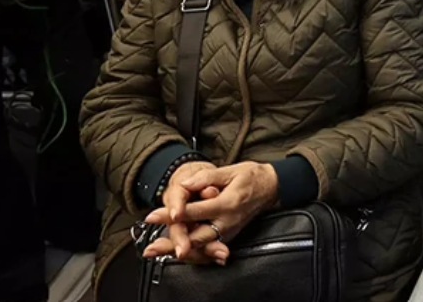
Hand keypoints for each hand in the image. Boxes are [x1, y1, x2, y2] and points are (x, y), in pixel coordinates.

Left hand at [145, 162, 278, 262]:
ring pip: (201, 247)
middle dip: (172, 241)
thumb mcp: (231, 170)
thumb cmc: (252, 176)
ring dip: (179, 250)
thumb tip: (186, 184)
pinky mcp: (229, 235)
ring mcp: (230, 231)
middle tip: (151, 245)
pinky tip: (178, 252)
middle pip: (196, 237)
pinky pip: (209, 248)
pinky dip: (192, 253)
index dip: (172, 214)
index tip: (153, 216)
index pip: (195, 212)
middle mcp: (228, 222)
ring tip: (158, 250)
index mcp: (228, 204)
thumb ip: (206, 177)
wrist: (271, 186)